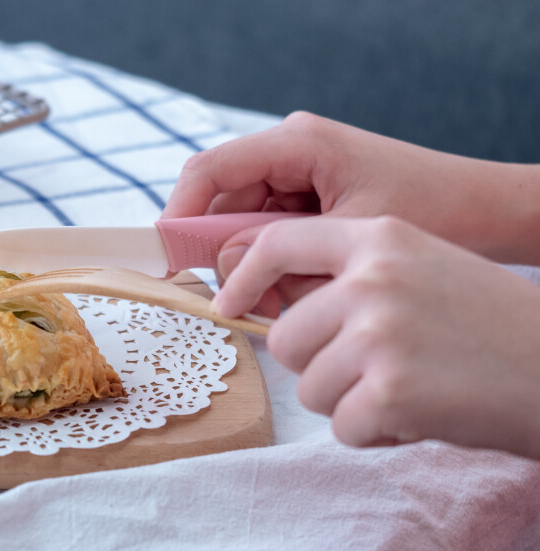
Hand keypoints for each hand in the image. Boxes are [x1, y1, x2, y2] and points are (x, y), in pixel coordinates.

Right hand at [162, 112, 539, 313]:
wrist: (486, 211)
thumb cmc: (432, 211)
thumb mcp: (346, 234)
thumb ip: (275, 246)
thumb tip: (219, 265)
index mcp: (297, 144)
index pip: (209, 172)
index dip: (178, 215)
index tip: (167, 260)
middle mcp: (289, 152)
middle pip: (221, 204)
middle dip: (224, 255)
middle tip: (243, 303)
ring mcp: (298, 175)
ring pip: (242, 225)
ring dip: (253, 267)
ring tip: (283, 301)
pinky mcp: (309, 197)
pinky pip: (269, 232)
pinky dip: (275, 266)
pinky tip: (298, 291)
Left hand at [212, 216, 539, 458]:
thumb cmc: (490, 324)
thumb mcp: (423, 267)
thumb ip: (350, 275)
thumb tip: (266, 304)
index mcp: (380, 238)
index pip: (278, 242)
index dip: (244, 277)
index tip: (227, 304)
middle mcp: (372, 278)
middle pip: (284, 337)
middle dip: (318, 364)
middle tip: (379, 369)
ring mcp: (379, 332)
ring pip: (308, 386)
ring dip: (349, 400)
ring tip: (410, 387)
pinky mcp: (390, 389)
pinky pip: (342, 426)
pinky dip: (377, 433)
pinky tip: (424, 413)